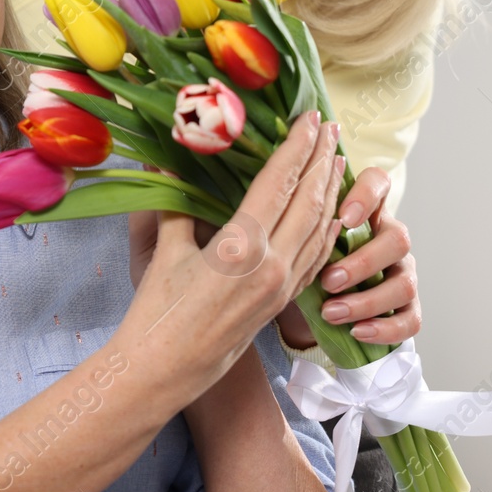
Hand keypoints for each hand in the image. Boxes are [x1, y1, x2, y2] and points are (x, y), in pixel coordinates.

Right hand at [116, 113, 345, 404]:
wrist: (166, 373)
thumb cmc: (155, 314)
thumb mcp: (161, 250)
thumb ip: (172, 203)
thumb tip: (164, 159)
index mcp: (241, 247)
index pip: (279, 183)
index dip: (297, 147)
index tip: (309, 118)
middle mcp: (271, 265)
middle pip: (309, 202)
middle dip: (322, 160)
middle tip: (330, 127)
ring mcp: (281, 286)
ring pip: (319, 229)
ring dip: (331, 191)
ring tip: (337, 159)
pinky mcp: (281, 303)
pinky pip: (314, 258)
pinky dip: (326, 229)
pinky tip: (331, 214)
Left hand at [306, 166, 419, 344]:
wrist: (317, 307)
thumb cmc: (303, 262)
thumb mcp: (298, 239)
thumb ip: (294, 223)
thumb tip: (261, 209)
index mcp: (366, 211)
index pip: (378, 183)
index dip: (367, 195)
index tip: (344, 216)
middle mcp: (390, 238)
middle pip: (398, 239)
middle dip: (362, 263)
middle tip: (328, 281)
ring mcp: (403, 273)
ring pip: (405, 284)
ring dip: (367, 301)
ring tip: (331, 312)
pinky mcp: (408, 309)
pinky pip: (411, 320)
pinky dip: (385, 328)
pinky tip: (357, 331)